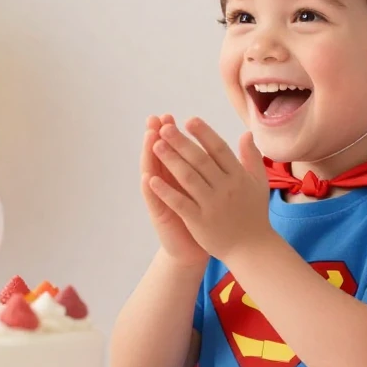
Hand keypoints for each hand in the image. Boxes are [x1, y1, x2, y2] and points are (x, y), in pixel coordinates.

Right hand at [141, 115, 207, 265]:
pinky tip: (147, 176)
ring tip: (150, 137)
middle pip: (160, 156)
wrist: (196, 249)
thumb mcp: (210, 190)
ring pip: (153, 172)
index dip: (173, 134)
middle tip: (155, 119)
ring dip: (150, 155)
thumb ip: (214, 168)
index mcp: (182, 175)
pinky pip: (154, 201)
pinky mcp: (161, 215)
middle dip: (158, 137)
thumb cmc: (205, 218)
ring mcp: (162, 198)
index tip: (171, 116)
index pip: (175, 149)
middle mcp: (168, 184)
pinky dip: (151, 189)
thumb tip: (219, 143)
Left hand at [147, 117, 272, 261]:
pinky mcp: (200, 221)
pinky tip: (151, 180)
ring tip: (156, 144)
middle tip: (165, 126)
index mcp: (239, 176)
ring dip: (171, 160)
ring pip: (188, 178)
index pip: (219, 149)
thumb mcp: (259, 183)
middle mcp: (226, 187)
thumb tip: (246, 133)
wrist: (252, 248)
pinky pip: (180, 203)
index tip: (190, 120)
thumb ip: (251, 157)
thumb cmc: (254, 213)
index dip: (204, 134)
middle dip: (181, 141)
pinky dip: (166, 191)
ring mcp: (212, 205)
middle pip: (200, 160)